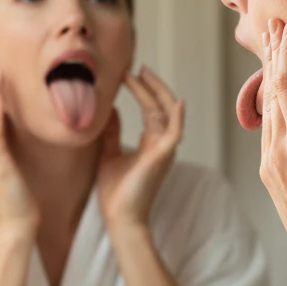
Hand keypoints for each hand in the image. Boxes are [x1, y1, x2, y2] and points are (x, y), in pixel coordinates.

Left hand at [97, 66, 184, 228]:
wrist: (119, 218)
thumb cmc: (115, 192)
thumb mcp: (108, 154)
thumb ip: (112, 133)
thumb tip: (110, 110)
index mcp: (151, 144)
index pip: (151, 110)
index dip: (142, 91)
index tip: (127, 74)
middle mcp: (162, 144)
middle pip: (162, 107)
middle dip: (151, 86)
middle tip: (138, 68)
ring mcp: (165, 151)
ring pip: (168, 114)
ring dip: (157, 93)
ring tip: (143, 75)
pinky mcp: (162, 158)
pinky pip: (175, 133)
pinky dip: (178, 118)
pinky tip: (176, 102)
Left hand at [259, 18, 286, 274]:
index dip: (286, 55)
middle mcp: (278, 149)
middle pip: (272, 92)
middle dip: (274, 56)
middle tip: (274, 24)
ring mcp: (269, 161)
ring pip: (266, 108)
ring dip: (270, 76)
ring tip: (274, 46)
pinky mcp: (267, 171)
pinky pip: (267, 127)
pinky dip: (271, 101)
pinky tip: (276, 89)